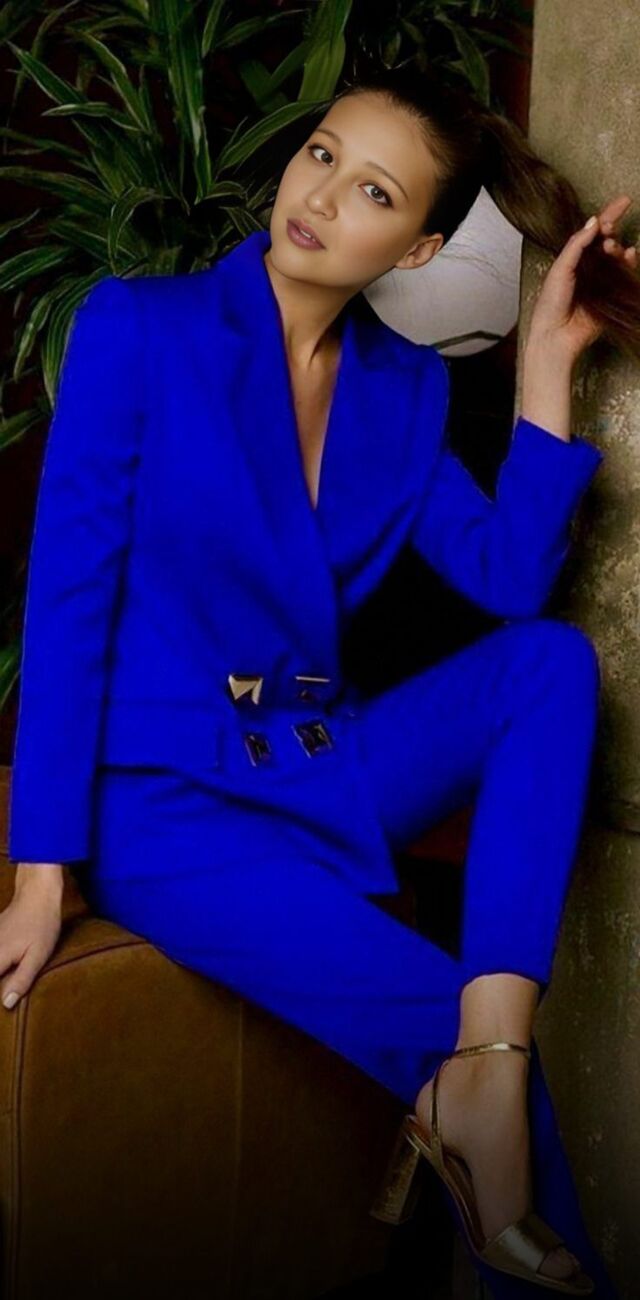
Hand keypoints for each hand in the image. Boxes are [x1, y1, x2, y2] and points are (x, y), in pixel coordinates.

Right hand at [0, 868, 63, 1008]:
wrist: (37, 894)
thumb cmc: (41, 925)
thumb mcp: (38, 956)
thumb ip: (21, 980)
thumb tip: (6, 1004)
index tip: (2, 1003)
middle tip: (8, 993)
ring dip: (0, 974)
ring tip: (9, 980)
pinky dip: (0, 963)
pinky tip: (8, 966)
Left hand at [528, 194, 637, 366]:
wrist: (557, 336)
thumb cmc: (551, 304)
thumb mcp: (560, 269)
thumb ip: (576, 245)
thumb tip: (594, 221)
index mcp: (573, 258)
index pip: (592, 232)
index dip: (608, 215)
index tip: (624, 201)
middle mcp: (589, 267)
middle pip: (607, 240)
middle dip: (612, 230)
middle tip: (609, 230)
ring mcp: (602, 280)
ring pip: (618, 255)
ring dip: (618, 247)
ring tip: (612, 248)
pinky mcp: (612, 294)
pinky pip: (625, 274)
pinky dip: (630, 262)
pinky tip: (630, 255)